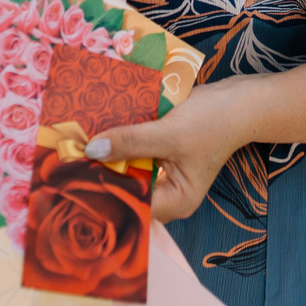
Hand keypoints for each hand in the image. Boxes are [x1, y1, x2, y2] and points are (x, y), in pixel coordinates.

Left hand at [86, 80, 253, 222]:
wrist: (239, 99)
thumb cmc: (214, 122)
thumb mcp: (171, 133)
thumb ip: (131, 142)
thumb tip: (92, 149)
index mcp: (174, 201)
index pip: (130, 206)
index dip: (102, 193)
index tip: (73, 176)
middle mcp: (165, 192)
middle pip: (124, 187)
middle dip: (100, 171)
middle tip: (67, 157)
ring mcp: (161, 171)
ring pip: (124, 167)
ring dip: (105, 154)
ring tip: (73, 144)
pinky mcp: (156, 151)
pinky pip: (130, 150)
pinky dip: (116, 140)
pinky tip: (94, 129)